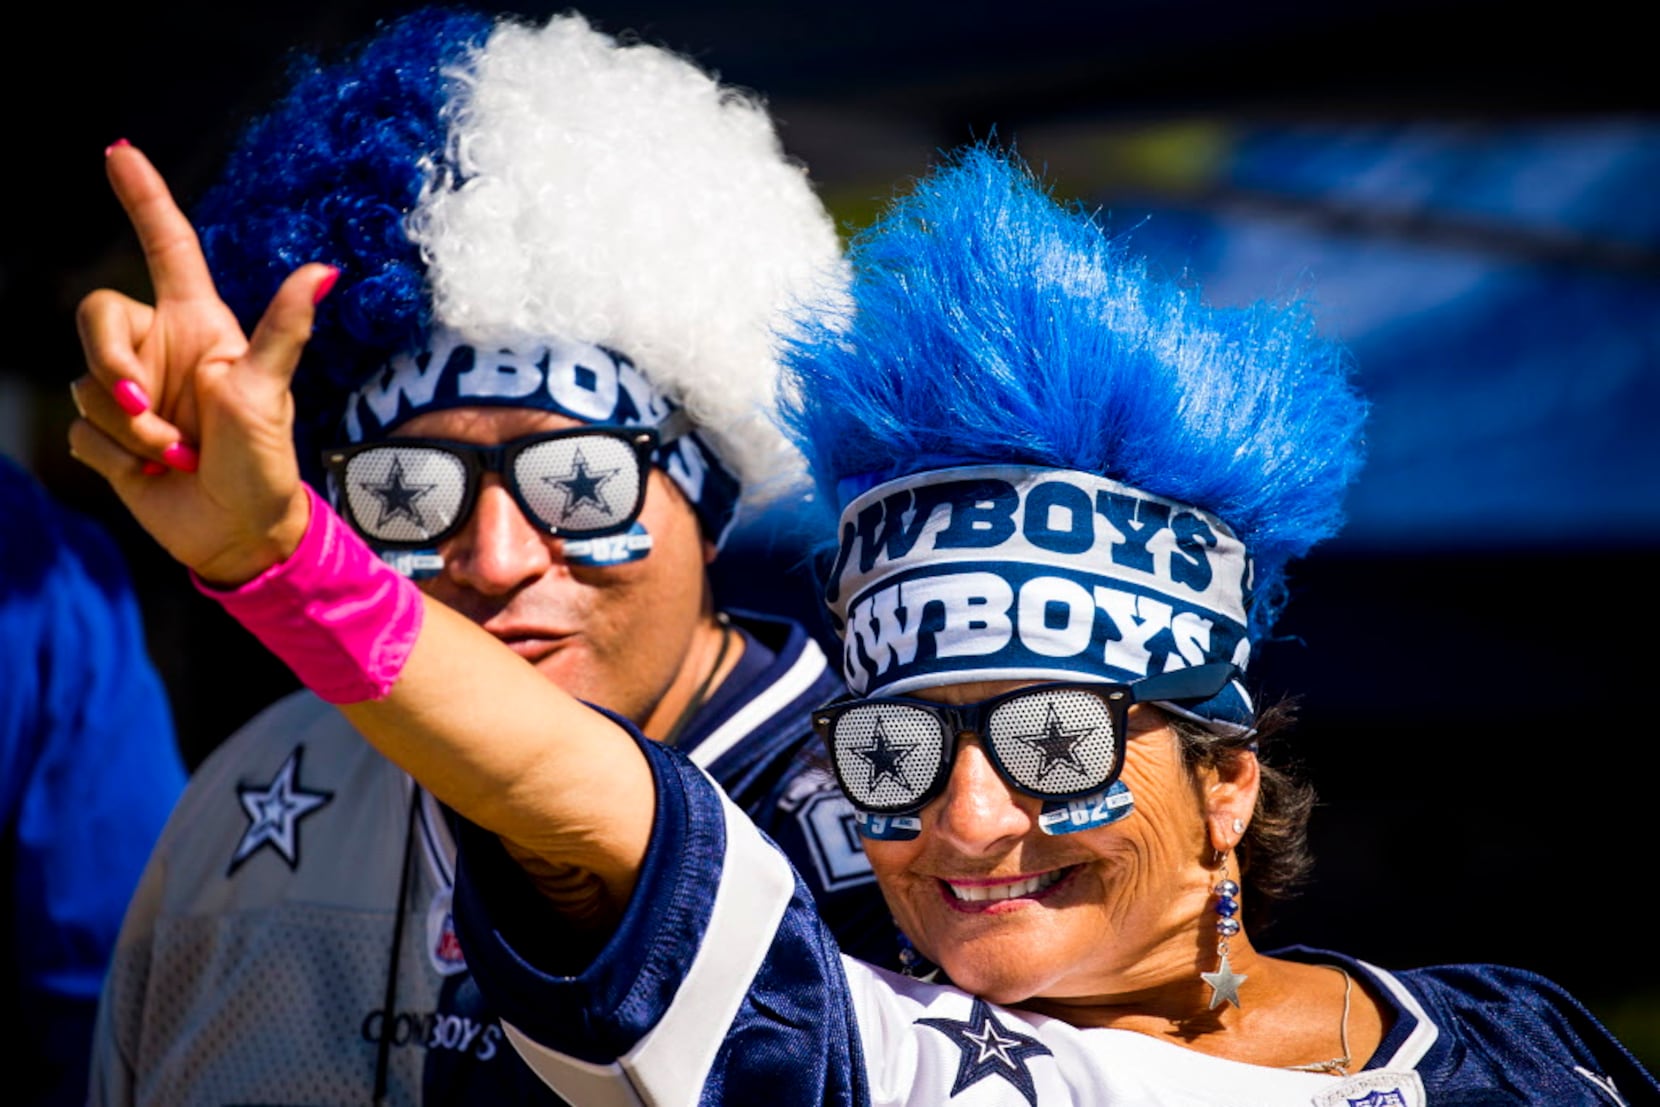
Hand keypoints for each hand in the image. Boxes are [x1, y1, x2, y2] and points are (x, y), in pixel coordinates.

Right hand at [68, 142, 338, 585]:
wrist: (239, 534)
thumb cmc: (264, 464)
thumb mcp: (268, 392)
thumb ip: (282, 329)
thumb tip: (326, 269)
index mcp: (200, 326)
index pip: (166, 247)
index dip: (144, 198)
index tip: (118, 149)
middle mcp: (160, 350)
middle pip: (94, 316)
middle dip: (109, 368)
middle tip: (151, 415)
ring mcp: (131, 392)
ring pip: (83, 383)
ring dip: (127, 428)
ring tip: (175, 454)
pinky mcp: (108, 435)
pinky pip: (79, 430)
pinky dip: (115, 457)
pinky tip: (152, 472)